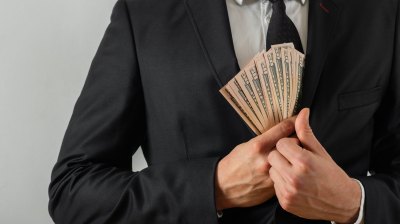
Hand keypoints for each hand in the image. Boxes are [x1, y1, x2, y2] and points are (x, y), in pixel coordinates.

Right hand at [215, 118, 295, 209]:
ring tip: (293, 155)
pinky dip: (290, 170)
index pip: (284, 128)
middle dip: (298, 138)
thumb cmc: (234, 164)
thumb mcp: (245, 146)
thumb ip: (264, 140)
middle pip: (294, 142)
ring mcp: (272, 174)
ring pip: (294, 159)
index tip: (299, 118)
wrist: (224, 187)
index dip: (294, 121)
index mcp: (258, 145)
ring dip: (296, 155)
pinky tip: (287, 169)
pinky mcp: (274, 186)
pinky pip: (289, 174)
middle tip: (298, 138)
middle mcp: (267, 158)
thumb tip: (280, 132)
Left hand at [268, 108, 360, 222]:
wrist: (342, 203)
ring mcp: (289, 192)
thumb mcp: (320, 152)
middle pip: (272, 156)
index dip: (289, 144)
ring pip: (272, 171)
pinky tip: (295, 184)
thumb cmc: (331, 175)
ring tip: (295, 172)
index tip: (297, 149)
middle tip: (294, 160)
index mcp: (304, 162)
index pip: (281, 143)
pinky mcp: (285, 202)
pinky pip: (274, 186)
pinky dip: (282, 183)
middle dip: (281, 155)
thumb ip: (306, 132)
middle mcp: (294, 177)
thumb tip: (302, 112)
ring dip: (280, 169)